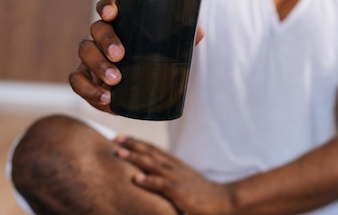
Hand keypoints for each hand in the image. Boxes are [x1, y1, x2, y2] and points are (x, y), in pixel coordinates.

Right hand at [69, 0, 205, 112]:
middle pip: (96, 30)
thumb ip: (182, 39)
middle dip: (106, 41)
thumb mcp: (170, 50)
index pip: (107, 8)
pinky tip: (106, 98)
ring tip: (116, 81)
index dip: (107, 7)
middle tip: (120, 56)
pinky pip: (77, 81)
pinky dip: (88, 90)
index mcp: (121, 25)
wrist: (145, 92)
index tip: (114, 13)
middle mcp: (102, 38)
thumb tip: (197, 33)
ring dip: (98, 66)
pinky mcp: (86, 79)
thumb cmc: (155, 61)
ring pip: (85, 52)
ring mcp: (91, 57)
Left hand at [116, 136, 233, 214]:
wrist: (221, 200)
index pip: (152, 149)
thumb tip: (151, 175)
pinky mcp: (179, 191)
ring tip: (119, 152)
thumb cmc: (200, 193)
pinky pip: (161, 184)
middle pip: (150, 152)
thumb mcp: (182, 180)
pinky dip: (149, 180)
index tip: (121, 137)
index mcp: (174, 164)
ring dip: (135, 157)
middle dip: (132, 144)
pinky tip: (136, 178)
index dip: (137, 142)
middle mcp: (173, 167)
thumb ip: (168, 176)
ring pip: (152, 164)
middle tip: (115, 138)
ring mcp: (176, 178)